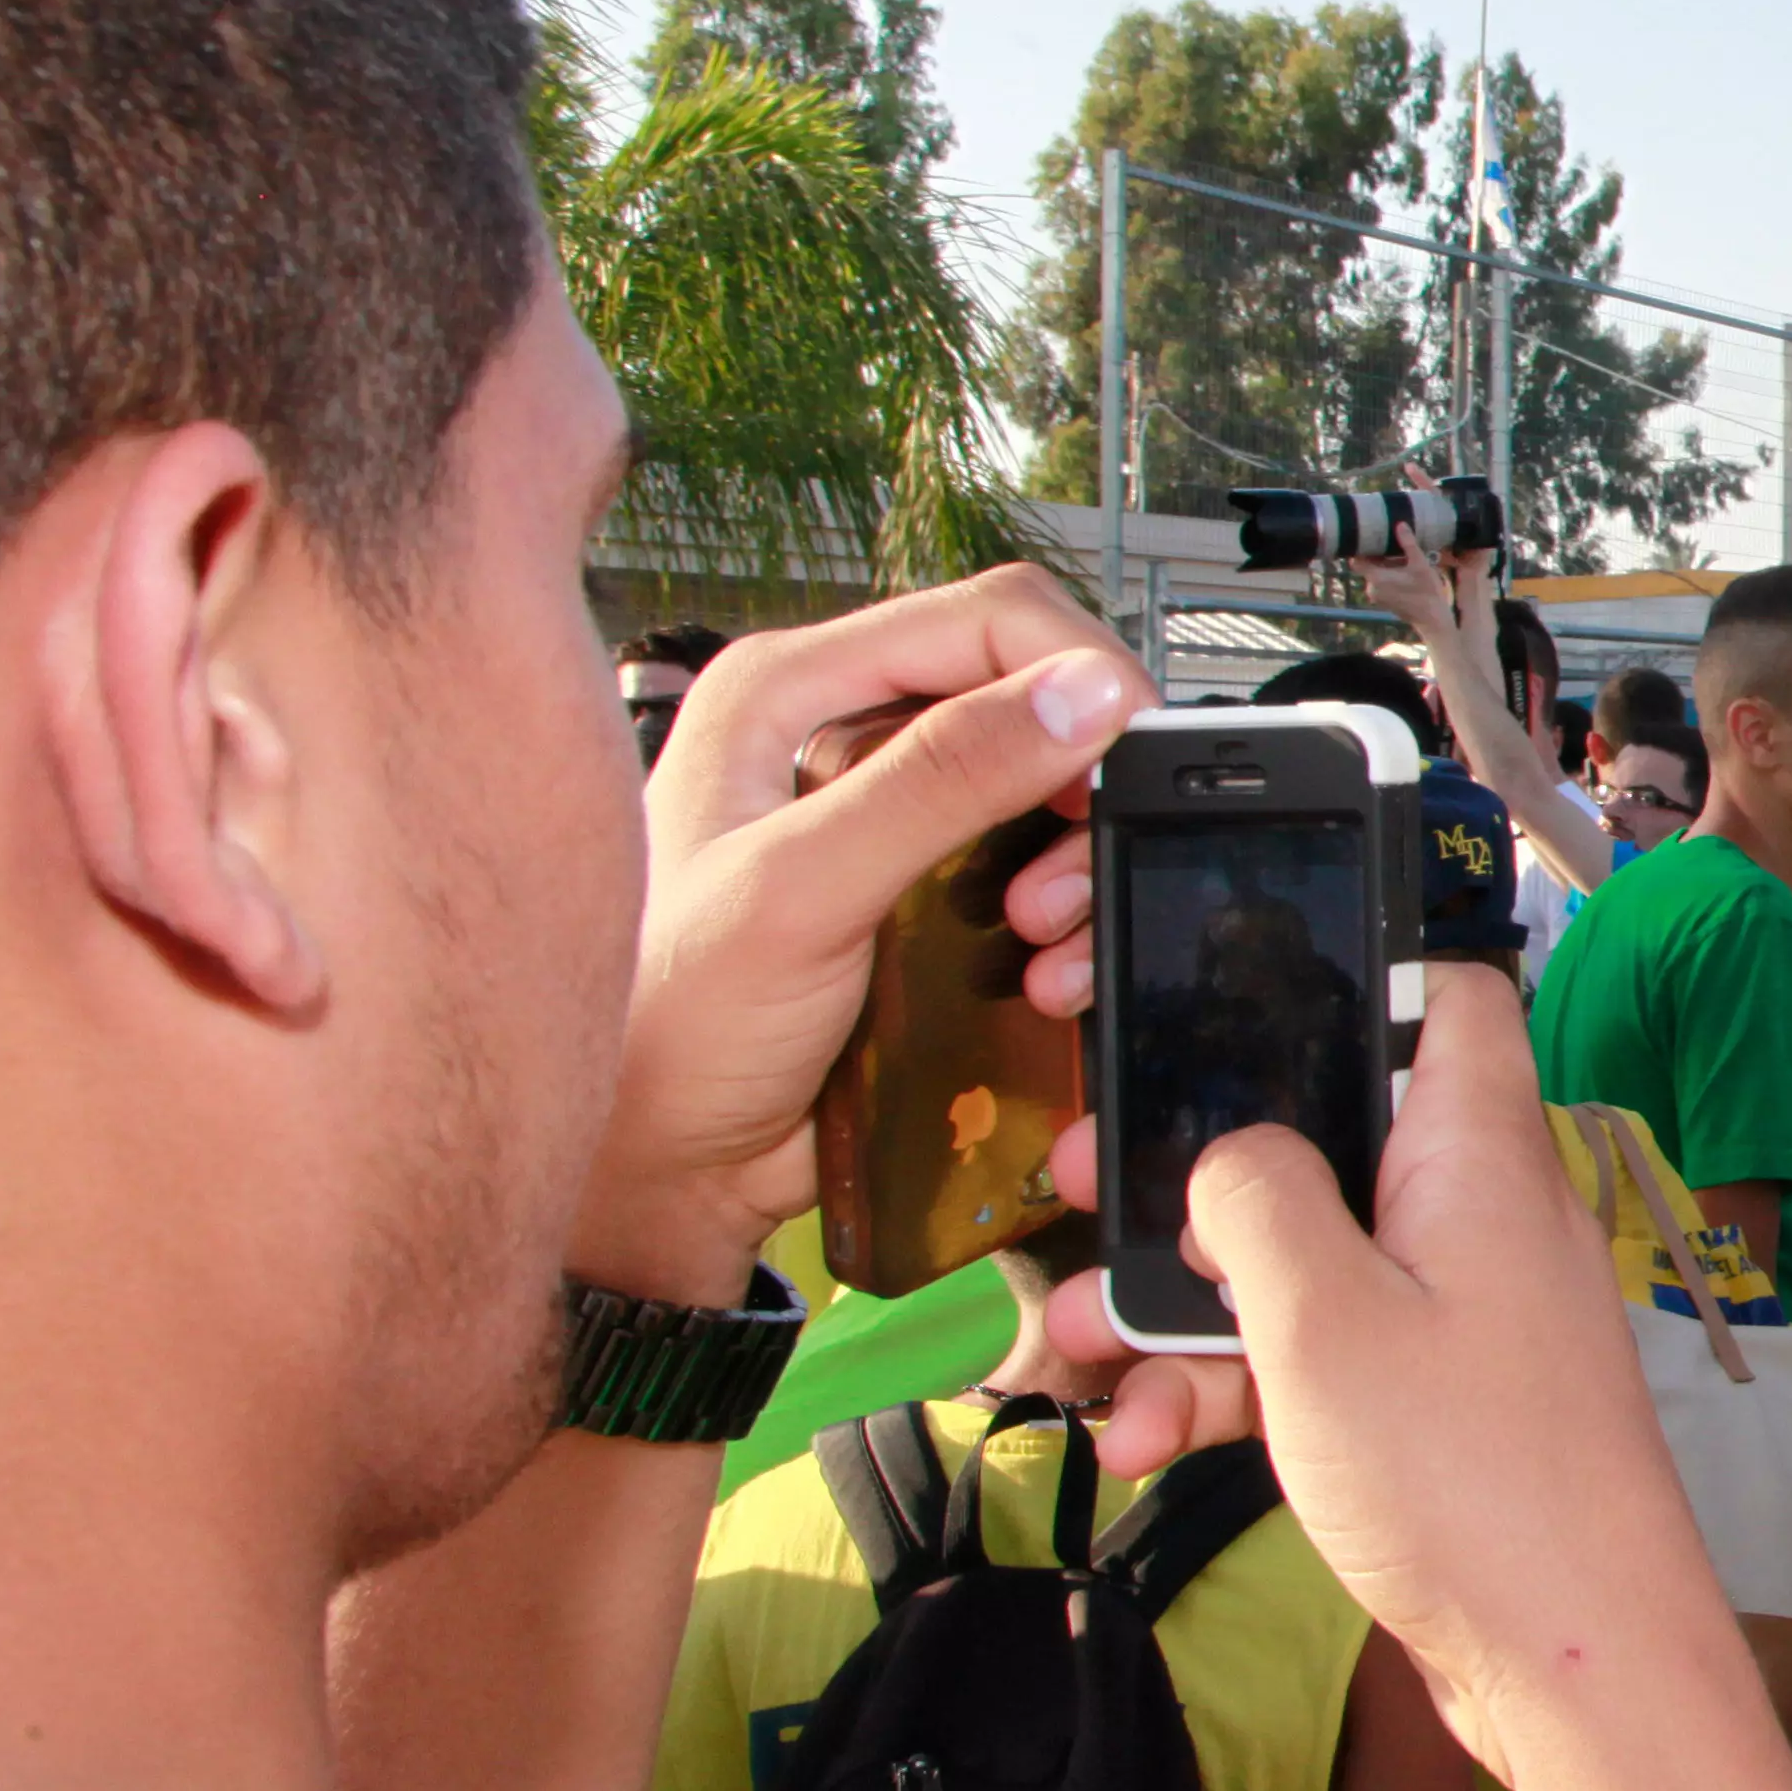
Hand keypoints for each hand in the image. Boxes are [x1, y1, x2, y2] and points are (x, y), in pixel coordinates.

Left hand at [575, 569, 1144, 1304]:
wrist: (660, 1173)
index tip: (1130, 754)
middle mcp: (841, 735)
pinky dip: (1061, 917)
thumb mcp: (800, 891)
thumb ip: (939, 782)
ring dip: (1073, 864)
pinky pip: (1033, 870)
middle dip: (1078, 784)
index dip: (1079, 671)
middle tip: (1070, 871)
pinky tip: (1035, 972)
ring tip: (1042, 939)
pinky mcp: (921, 895)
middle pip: (1031, 697)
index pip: (987, 617)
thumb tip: (1081, 695)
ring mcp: (885, 819)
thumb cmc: (666, 1030)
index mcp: (789, 689)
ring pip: (1045, 790)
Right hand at [1051, 966, 1725, 1772]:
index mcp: (1476, 1153)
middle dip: (1193, 1184)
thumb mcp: (1324, 1316)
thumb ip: (1258, 1200)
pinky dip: (1228, 1393)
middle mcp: (1475, 1218)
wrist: (1576, 1667)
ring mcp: (1457, 1318)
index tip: (1228, 997)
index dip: (1348, 974)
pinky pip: (1316, 1364)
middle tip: (1080, 1202)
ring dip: (1181, 1311)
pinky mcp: (1433, 1409)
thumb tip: (1228, 1151)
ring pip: (1300, 1267)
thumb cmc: (1470, 1476)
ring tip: (1069, 1354)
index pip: (1445, 998)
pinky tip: (1136, 1443)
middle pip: (1327, 1142)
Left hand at [1361, 543, 1476, 669]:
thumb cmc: (1427, 591)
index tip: (1370, 539)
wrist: (1433, 620)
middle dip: (1378, 556)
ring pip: (1375, 575)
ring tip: (1401, 558)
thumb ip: (1408, 544)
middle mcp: (1372, 588)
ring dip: (1385, 567)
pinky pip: (1380, 584)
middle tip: (1392, 545)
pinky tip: (1403, 572)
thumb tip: (1400, 524)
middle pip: (1367, 567)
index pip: (1356, 561)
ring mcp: (1377, 597)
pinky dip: (1388, 577)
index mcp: (1376, 578)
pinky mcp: (1384, 602)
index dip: (1361, 550)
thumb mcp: (1420, 564)